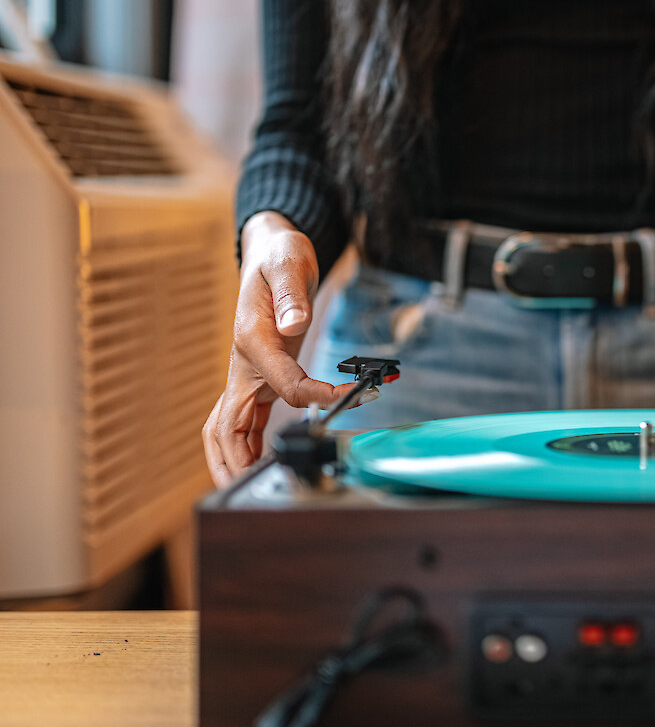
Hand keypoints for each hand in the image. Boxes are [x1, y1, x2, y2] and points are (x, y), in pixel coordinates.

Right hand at [202, 212, 359, 484]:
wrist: (271, 251)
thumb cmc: (279, 256)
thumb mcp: (288, 263)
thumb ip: (290, 294)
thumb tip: (294, 324)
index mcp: (251, 340)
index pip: (281, 384)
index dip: (311, 397)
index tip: (344, 396)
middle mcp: (244, 363)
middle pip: (225, 425)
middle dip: (233, 459)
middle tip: (250, 487)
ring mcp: (247, 374)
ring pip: (229, 428)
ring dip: (235, 460)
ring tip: (249, 488)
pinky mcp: (257, 378)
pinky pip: (246, 420)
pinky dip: (248, 445)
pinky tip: (259, 462)